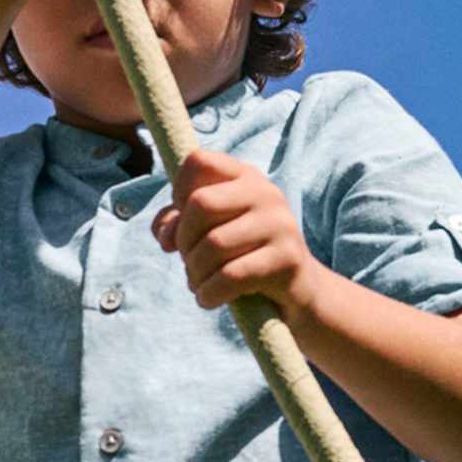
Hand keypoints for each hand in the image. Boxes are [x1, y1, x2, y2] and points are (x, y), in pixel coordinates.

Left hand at [155, 150, 325, 320]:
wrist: (297, 291)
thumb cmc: (244, 257)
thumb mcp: (210, 233)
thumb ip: (178, 224)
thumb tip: (165, 235)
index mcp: (245, 177)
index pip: (198, 162)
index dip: (178, 192)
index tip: (184, 221)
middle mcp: (266, 193)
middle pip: (200, 204)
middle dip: (184, 240)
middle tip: (189, 261)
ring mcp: (280, 224)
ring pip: (214, 244)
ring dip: (195, 273)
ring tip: (198, 284)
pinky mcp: (286, 259)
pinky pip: (231, 276)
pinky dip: (209, 293)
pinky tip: (208, 299)